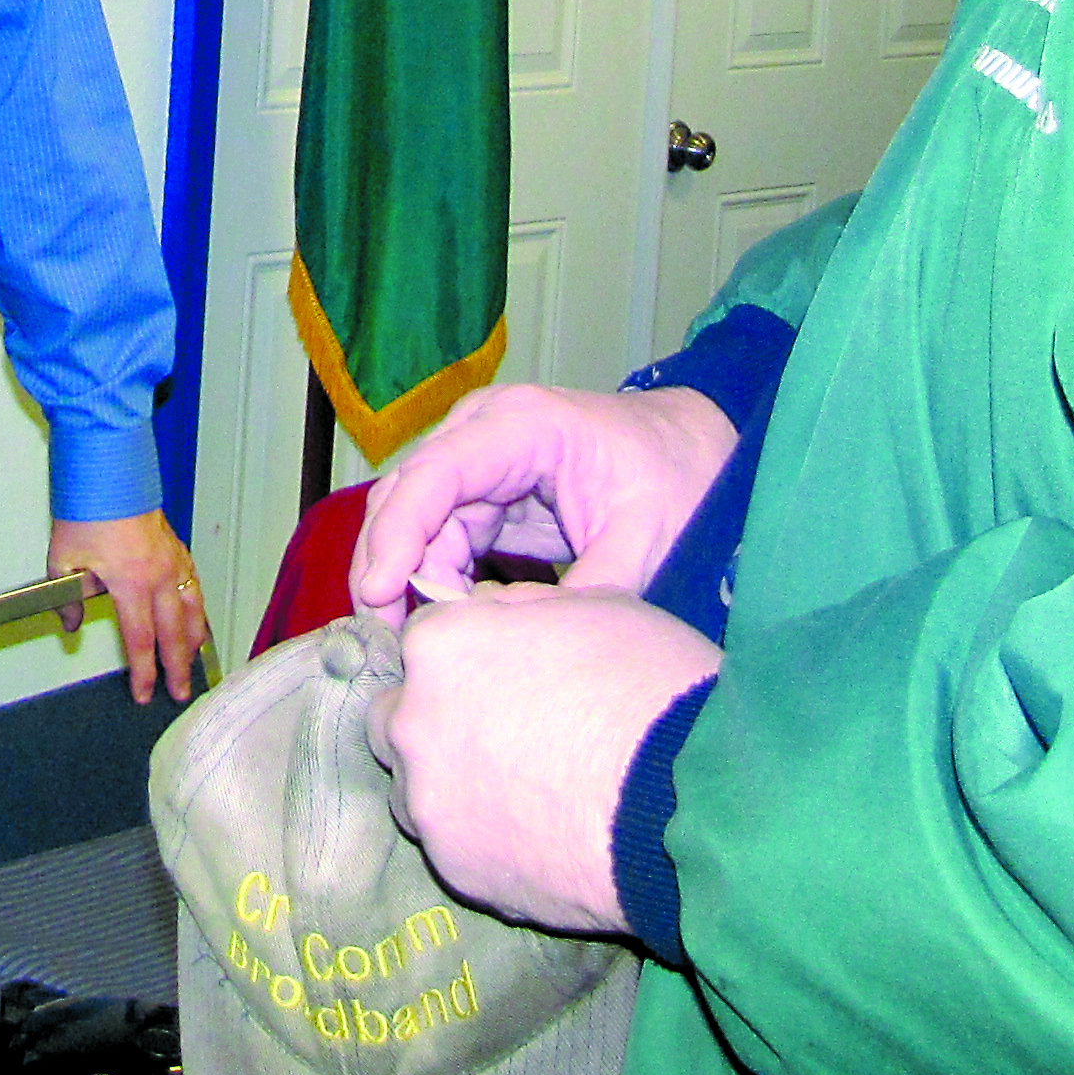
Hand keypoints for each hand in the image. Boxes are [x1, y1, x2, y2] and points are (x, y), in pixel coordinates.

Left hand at [49, 510, 209, 702]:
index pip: (141, 640)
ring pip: (193, 610)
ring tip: (194, 662)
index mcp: (132, 583)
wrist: (109, 468)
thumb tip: (71, 624)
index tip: (144, 694)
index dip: (144, 672)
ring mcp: (173, 560)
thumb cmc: (87, 508)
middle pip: (174, 633)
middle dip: (177, 667)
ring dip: (194, 641)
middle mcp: (160, 576)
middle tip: (181, 693)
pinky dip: (198, 609)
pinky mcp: (177, 547)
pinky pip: (194, 587)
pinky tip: (197, 618)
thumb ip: (67, 598)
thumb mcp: (62, 559)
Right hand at [350, 381, 735, 610]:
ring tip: (409, 643)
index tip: (382, 592)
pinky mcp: (481, 494)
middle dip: (386, 565)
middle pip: (407, 496)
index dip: (401, 532)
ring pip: (412, 521)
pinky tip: (442, 626)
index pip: (437, 472)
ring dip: (403, 580)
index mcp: (524, 425)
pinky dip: (431, 582)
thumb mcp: (646, 538)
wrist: (692, 453)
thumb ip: (591, 590)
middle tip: (385, 640)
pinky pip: (437, 538)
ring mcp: (477, 460)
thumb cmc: (675, 480)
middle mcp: (484, 431)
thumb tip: (530, 649)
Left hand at [364, 588, 720, 936]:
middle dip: (435, 716)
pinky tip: (535, 836)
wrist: (687, 804)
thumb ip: (523, 608)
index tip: (503, 672)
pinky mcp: (455, 870)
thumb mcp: (597, 609)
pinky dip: (480, 837)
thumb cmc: (649, 687)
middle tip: (502, 731)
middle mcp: (414, 722)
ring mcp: (428, 803)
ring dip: (448, 781)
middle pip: (399, 713)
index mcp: (442, 647)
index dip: (467, 652)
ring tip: (520, 791)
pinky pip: (451, 844)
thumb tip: (493, 613)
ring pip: (413, 786)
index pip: (426, 639)